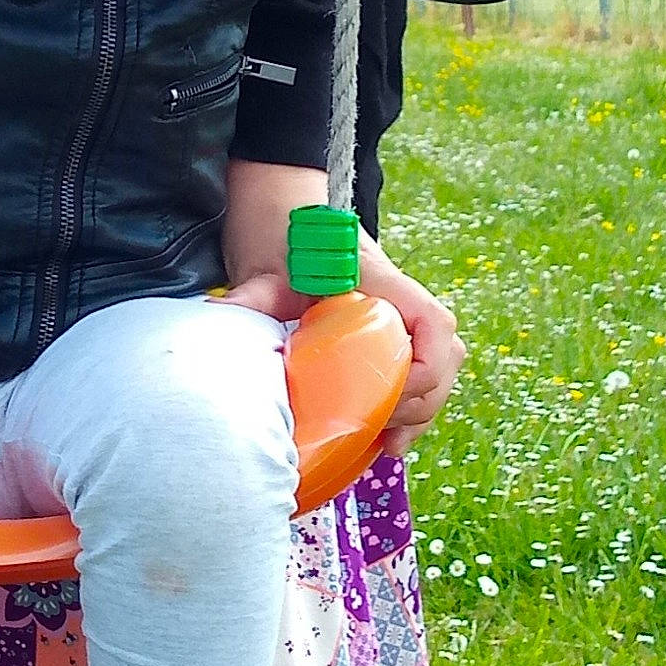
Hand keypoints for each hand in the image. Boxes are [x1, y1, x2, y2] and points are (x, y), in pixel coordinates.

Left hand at [218, 161, 465, 456]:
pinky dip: (408, 405)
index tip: (386, 401)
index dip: (421, 374)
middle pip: (444, 358)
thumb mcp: (268, 270)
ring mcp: (400, 319)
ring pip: (437, 369)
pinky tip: (384, 436)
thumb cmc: (283, 240)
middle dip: (420, 404)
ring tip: (387, 446)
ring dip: (419, 410)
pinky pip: (417, 372)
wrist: (285, 219)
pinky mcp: (388, 335)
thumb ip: (254, 293)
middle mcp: (403, 302)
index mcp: (385, 283)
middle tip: (383, 437)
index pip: (435, 329)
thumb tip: (221, 314)